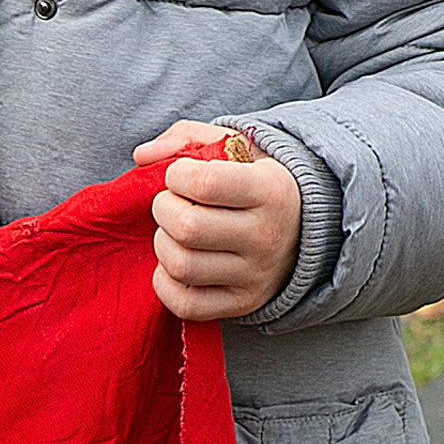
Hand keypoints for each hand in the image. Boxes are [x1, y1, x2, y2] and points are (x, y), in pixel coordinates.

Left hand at [136, 120, 300, 322]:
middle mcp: (266, 236)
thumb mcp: (232, 145)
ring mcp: (255, 276)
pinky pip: (186, 305)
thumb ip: (185, 138)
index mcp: (269, 190)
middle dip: (163, 208)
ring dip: (163, 243)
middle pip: (187, 228)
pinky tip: (174, 261)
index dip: (176, 175)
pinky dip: (165, 283)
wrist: (301, 226)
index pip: (204, 184)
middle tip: (171, 202)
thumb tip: (142, 156)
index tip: (179, 174)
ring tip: (174, 230)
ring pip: (182, 266)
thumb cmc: (252, 178)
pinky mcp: (242, 304)